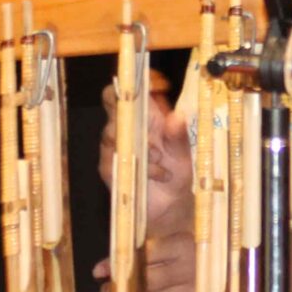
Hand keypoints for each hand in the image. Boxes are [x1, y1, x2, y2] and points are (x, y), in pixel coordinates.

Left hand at [95, 228, 199, 291]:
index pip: (141, 256)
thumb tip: (107, 258)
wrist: (237, 269)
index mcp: (183, 244)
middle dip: (124, 287)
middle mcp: (190, 268)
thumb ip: (149, 243)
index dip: (116, 263)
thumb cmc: (201, 249)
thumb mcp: (178, 237)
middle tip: (109, 290)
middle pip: (146, 282)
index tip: (98, 271)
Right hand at [98, 78, 193, 230]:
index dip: (131, 83)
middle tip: (155, 138)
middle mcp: (125, 127)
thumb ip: (179, 137)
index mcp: (144, 117)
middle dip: (132, 117)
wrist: (170, 208)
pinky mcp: (108, 167)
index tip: (146, 84)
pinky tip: (158, 175)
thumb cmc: (176, 175)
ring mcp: (113, 146)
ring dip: (143, 147)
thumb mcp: (184, 154)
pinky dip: (143, 167)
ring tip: (162, 161)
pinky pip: (118, 159)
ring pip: (115, 132)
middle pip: (112, 104)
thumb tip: (178, 116)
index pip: (127, 91)